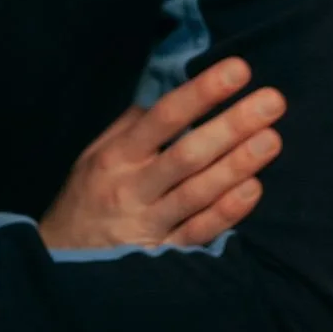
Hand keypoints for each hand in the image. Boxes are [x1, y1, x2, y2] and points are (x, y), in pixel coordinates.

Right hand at [38, 57, 285, 249]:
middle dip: (232, 124)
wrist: (60, 261)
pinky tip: (254, 189)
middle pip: (188, 153)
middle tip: (272, 101)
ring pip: (198, 192)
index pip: (165, 116)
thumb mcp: (94, 155)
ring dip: (237, 164)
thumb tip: (168, 95)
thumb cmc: (85, 197)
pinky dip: (227, 212)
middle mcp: (133, 187)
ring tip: (272, 138)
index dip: (202, 92)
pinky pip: (199, 232)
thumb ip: (129, 127)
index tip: (238, 69)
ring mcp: (149, 224)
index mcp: (117, 156)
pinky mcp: (163, 257)